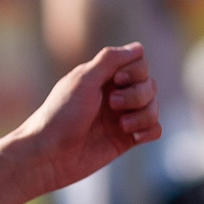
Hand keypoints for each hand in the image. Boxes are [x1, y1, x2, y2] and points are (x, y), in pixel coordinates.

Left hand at [19, 44, 160, 194]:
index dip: (135, 70)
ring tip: (121, 125)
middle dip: (137, 94)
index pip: (139, 63)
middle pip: (149, 84)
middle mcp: (114, 94)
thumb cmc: (61, 115)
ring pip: (153, 107)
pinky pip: (154, 129)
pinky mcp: (125, 140)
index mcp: (103, 77)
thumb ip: (110, 60)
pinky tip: (133, 137)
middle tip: (113, 104)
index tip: (117, 80)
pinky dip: (149, 130)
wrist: (49, 155)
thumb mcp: (83, 80)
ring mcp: (121, 117)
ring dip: (143, 114)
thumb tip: (139, 47)